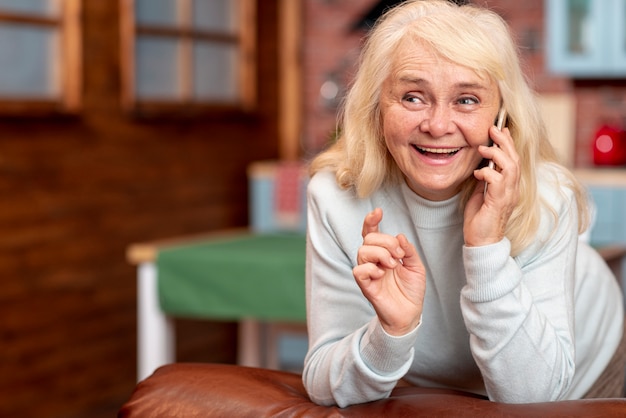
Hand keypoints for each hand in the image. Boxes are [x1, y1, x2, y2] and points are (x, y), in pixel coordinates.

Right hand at [353, 208, 425, 335]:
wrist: (410, 314)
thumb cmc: (411, 290)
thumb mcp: (416, 266)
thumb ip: (408, 250)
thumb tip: (399, 236)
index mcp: (383, 253)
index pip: (371, 233)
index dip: (371, 221)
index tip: (378, 212)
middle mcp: (373, 261)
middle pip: (368, 239)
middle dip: (385, 241)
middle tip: (399, 255)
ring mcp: (368, 273)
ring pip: (362, 251)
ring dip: (381, 254)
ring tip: (393, 265)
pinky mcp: (365, 286)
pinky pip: (359, 270)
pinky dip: (371, 268)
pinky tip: (382, 274)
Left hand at [465, 126, 519, 246]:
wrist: (481, 242)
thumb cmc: (480, 220)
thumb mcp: (481, 194)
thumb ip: (484, 180)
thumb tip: (481, 164)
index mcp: (510, 186)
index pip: (513, 159)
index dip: (508, 143)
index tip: (500, 129)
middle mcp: (513, 189)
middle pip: (515, 159)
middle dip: (505, 141)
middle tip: (493, 128)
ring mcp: (508, 196)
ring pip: (510, 167)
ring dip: (497, 154)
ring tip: (483, 147)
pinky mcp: (499, 202)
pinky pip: (498, 181)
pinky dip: (488, 172)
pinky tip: (478, 172)